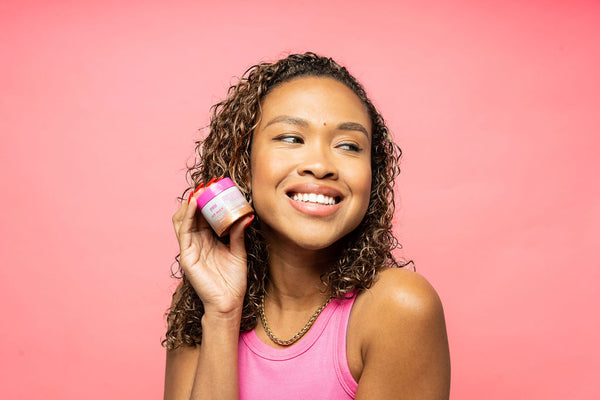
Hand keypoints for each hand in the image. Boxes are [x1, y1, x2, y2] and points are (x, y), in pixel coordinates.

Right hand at [172, 182, 253, 316]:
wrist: (229, 303)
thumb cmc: (233, 281)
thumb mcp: (238, 251)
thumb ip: (238, 234)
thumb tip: (246, 215)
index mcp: (208, 240)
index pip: (204, 215)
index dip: (208, 200)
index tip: (217, 185)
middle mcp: (197, 242)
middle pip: (192, 214)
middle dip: (199, 198)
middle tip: (209, 183)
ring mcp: (190, 249)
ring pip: (184, 220)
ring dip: (191, 203)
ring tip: (200, 190)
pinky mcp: (187, 256)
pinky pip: (184, 232)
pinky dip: (188, 215)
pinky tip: (195, 203)